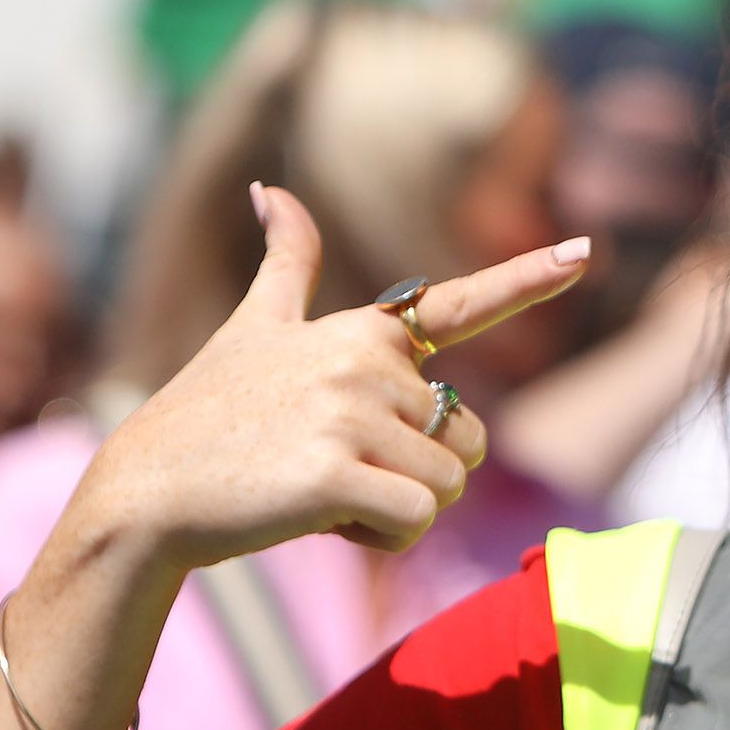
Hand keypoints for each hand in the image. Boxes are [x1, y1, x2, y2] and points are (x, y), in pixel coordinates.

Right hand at [81, 184, 587, 571]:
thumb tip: (272, 190)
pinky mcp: (334, 474)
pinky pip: (417, 522)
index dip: (529, 277)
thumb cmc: (207, 413)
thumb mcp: (252, 329)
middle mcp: (363, 361)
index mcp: (361, 330)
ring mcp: (347, 414)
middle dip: (417, 474)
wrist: (144, 490)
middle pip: (467, 440)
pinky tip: (322, 522)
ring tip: (322, 490)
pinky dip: (382, 540)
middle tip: (334, 465)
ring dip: (398, 511)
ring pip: (448, 488)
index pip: (460, 303)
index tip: (584, 252)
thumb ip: (284, 265)